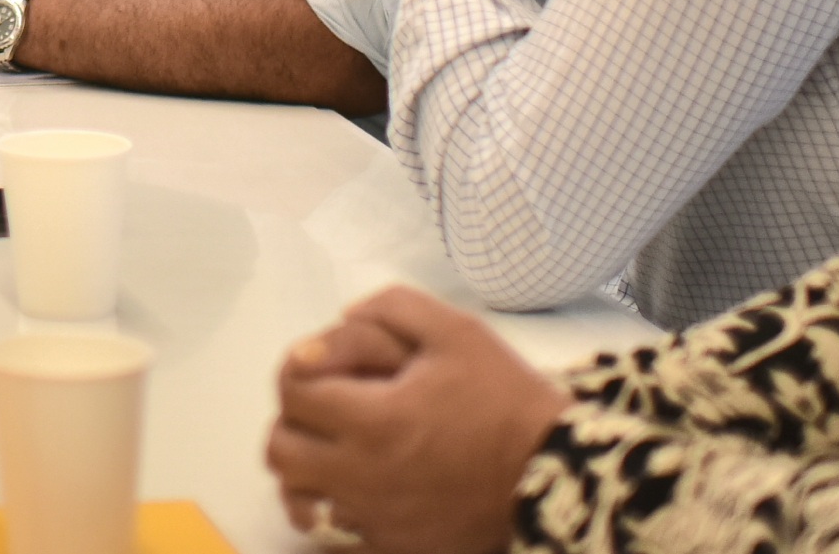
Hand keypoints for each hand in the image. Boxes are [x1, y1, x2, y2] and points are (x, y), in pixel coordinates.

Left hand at [264, 287, 567, 553]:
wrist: (557, 472)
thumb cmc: (505, 399)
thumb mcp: (455, 331)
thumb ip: (390, 309)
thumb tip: (340, 318)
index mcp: (373, 419)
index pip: (293, 390)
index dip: (301, 369)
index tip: (327, 366)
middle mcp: (363, 475)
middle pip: (282, 449)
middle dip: (293, 420)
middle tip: (325, 408)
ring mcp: (376, 518)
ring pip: (299, 498)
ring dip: (304, 470)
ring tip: (333, 450)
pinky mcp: (395, 547)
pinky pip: (334, 533)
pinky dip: (331, 510)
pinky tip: (356, 488)